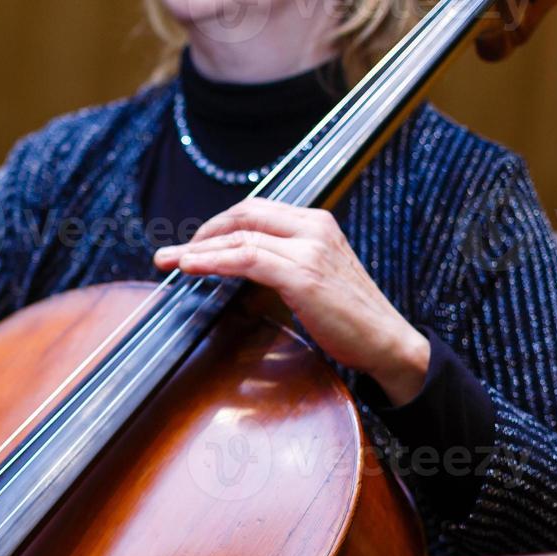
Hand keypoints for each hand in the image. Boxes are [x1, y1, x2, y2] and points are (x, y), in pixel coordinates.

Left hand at [154, 199, 430, 404]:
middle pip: (244, 215)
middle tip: (173, 253)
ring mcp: (309, 249)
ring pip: (240, 237)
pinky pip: (247, 260)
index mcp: (316, 223)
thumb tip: (237, 271)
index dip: (219, 224)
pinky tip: (191, 267)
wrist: (387, 343)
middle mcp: (313, 227)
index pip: (256, 210)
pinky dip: (214, 261)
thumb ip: (281, 265)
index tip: (193, 243)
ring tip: (169, 261)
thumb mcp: (314, 279)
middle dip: (203, 232)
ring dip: (198, 248)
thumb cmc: (349, 318)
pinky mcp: (303, 275)